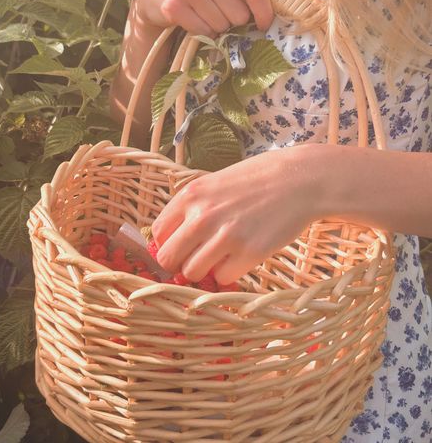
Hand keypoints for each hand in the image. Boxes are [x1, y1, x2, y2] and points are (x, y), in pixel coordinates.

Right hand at [135, 0, 273, 37]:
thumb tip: (266, 17)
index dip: (264, 13)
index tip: (263, 26)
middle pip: (239, 16)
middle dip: (231, 21)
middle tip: (217, 13)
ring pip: (221, 26)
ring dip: (214, 28)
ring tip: (202, 15)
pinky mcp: (174, 5)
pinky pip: (203, 31)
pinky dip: (200, 32)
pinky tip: (192, 20)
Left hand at [151, 144, 322, 284]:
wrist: (300, 178)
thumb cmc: (256, 178)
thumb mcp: (215, 182)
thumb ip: (192, 206)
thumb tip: (169, 238)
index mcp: (190, 195)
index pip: (158, 234)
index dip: (168, 243)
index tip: (181, 246)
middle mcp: (202, 216)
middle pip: (168, 259)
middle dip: (180, 262)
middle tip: (197, 258)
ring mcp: (225, 235)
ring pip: (192, 273)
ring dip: (204, 270)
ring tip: (221, 256)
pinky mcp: (249, 252)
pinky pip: (222, 278)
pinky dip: (229, 273)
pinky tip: (241, 256)